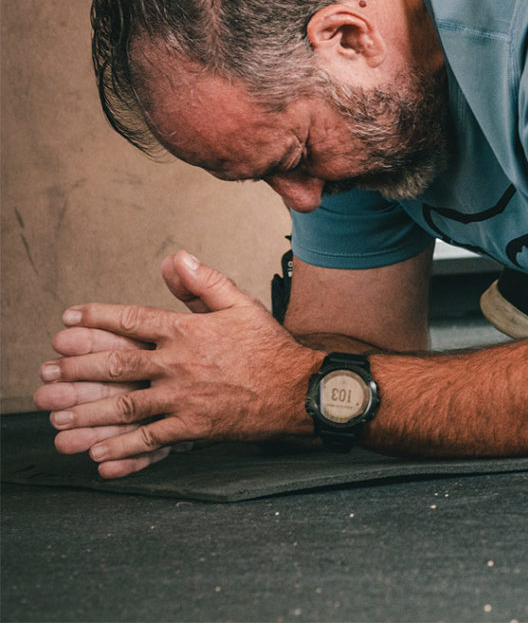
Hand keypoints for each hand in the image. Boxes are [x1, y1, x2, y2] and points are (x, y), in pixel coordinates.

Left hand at [34, 251, 321, 478]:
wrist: (295, 389)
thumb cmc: (269, 346)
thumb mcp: (240, 303)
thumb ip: (204, 282)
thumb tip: (176, 259)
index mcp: (188, 331)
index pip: (133, 320)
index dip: (97, 319)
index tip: (69, 319)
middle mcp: (179, 364)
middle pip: (117, 365)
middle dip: (77, 368)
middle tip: (48, 371)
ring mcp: (183, 398)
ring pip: (125, 405)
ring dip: (87, 412)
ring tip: (58, 416)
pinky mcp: (192, 428)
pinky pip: (149, 439)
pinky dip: (121, 447)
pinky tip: (98, 452)